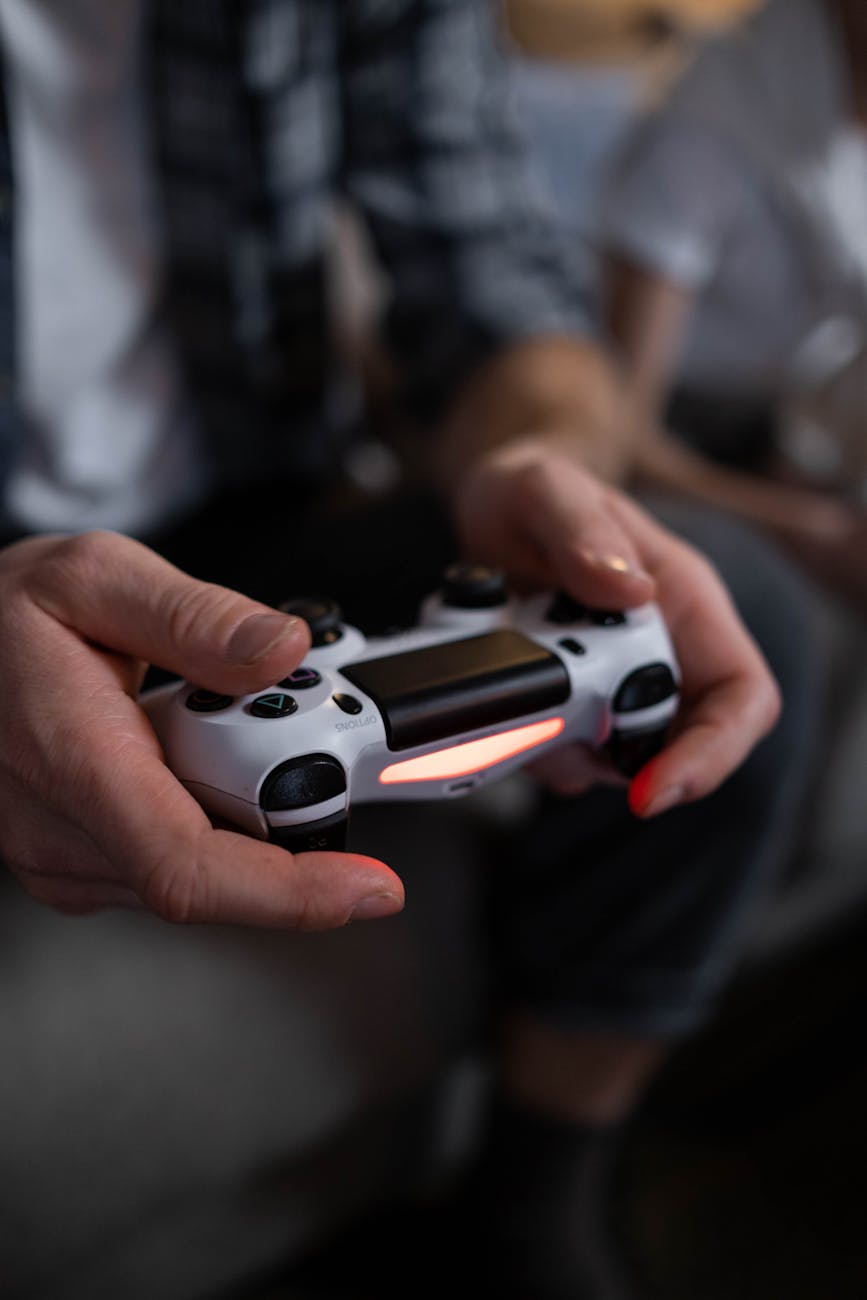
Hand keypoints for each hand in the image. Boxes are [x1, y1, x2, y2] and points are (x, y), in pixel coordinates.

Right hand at [0, 531, 403, 925]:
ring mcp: (64, 858)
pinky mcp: (75, 864)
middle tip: (306, 729)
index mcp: (73, 760)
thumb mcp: (96, 576)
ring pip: (201, 873)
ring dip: (249, 815)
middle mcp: (61, 833)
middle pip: (217, 872)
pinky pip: (175, 863)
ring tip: (231, 725)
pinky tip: (205, 760)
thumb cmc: (0, 618)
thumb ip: (196, 615)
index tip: (369, 887)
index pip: (189, 866)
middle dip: (287, 816)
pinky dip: (217, 821)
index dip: (290, 893)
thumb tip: (282, 650)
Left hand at [450, 437, 781, 816]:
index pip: (743, 697)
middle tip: (544, 727)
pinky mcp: (573, 703)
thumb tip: (628, 589)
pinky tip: (496, 695)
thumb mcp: (546, 490)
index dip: (713, 754)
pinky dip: (526, 741)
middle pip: (677, 747)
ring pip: (613, 761)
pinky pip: (563, 753)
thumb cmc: (535, 491)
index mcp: (687, 602)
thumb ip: (583, 531)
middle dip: (610, 759)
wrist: (491, 507)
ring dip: (558, 750)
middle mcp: (664, 651)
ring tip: (511, 696)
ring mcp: (619, 683)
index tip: (652, 790)